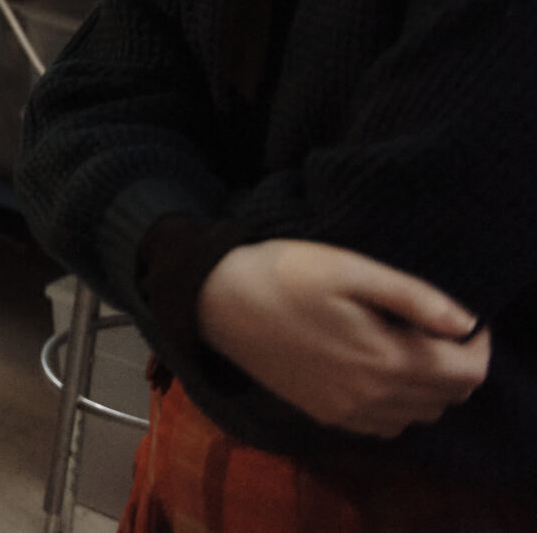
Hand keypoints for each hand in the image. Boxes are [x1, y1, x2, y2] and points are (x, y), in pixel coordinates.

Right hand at [198, 238, 488, 436]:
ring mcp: (350, 414)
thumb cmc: (281, 273)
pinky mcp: (328, 416)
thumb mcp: (347, 267)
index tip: (460, 316)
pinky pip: (389, 425)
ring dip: (430, 385)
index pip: (469, 372)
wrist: (214, 301)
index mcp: (387, 359)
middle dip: (456, 362)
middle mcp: (375, 398)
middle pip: (450, 396)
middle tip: (432, 325)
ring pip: (422, 414)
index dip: (477, 343)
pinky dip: (400, 404)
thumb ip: (410, 295)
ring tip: (405, 344)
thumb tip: (465, 322)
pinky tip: (377, 371)